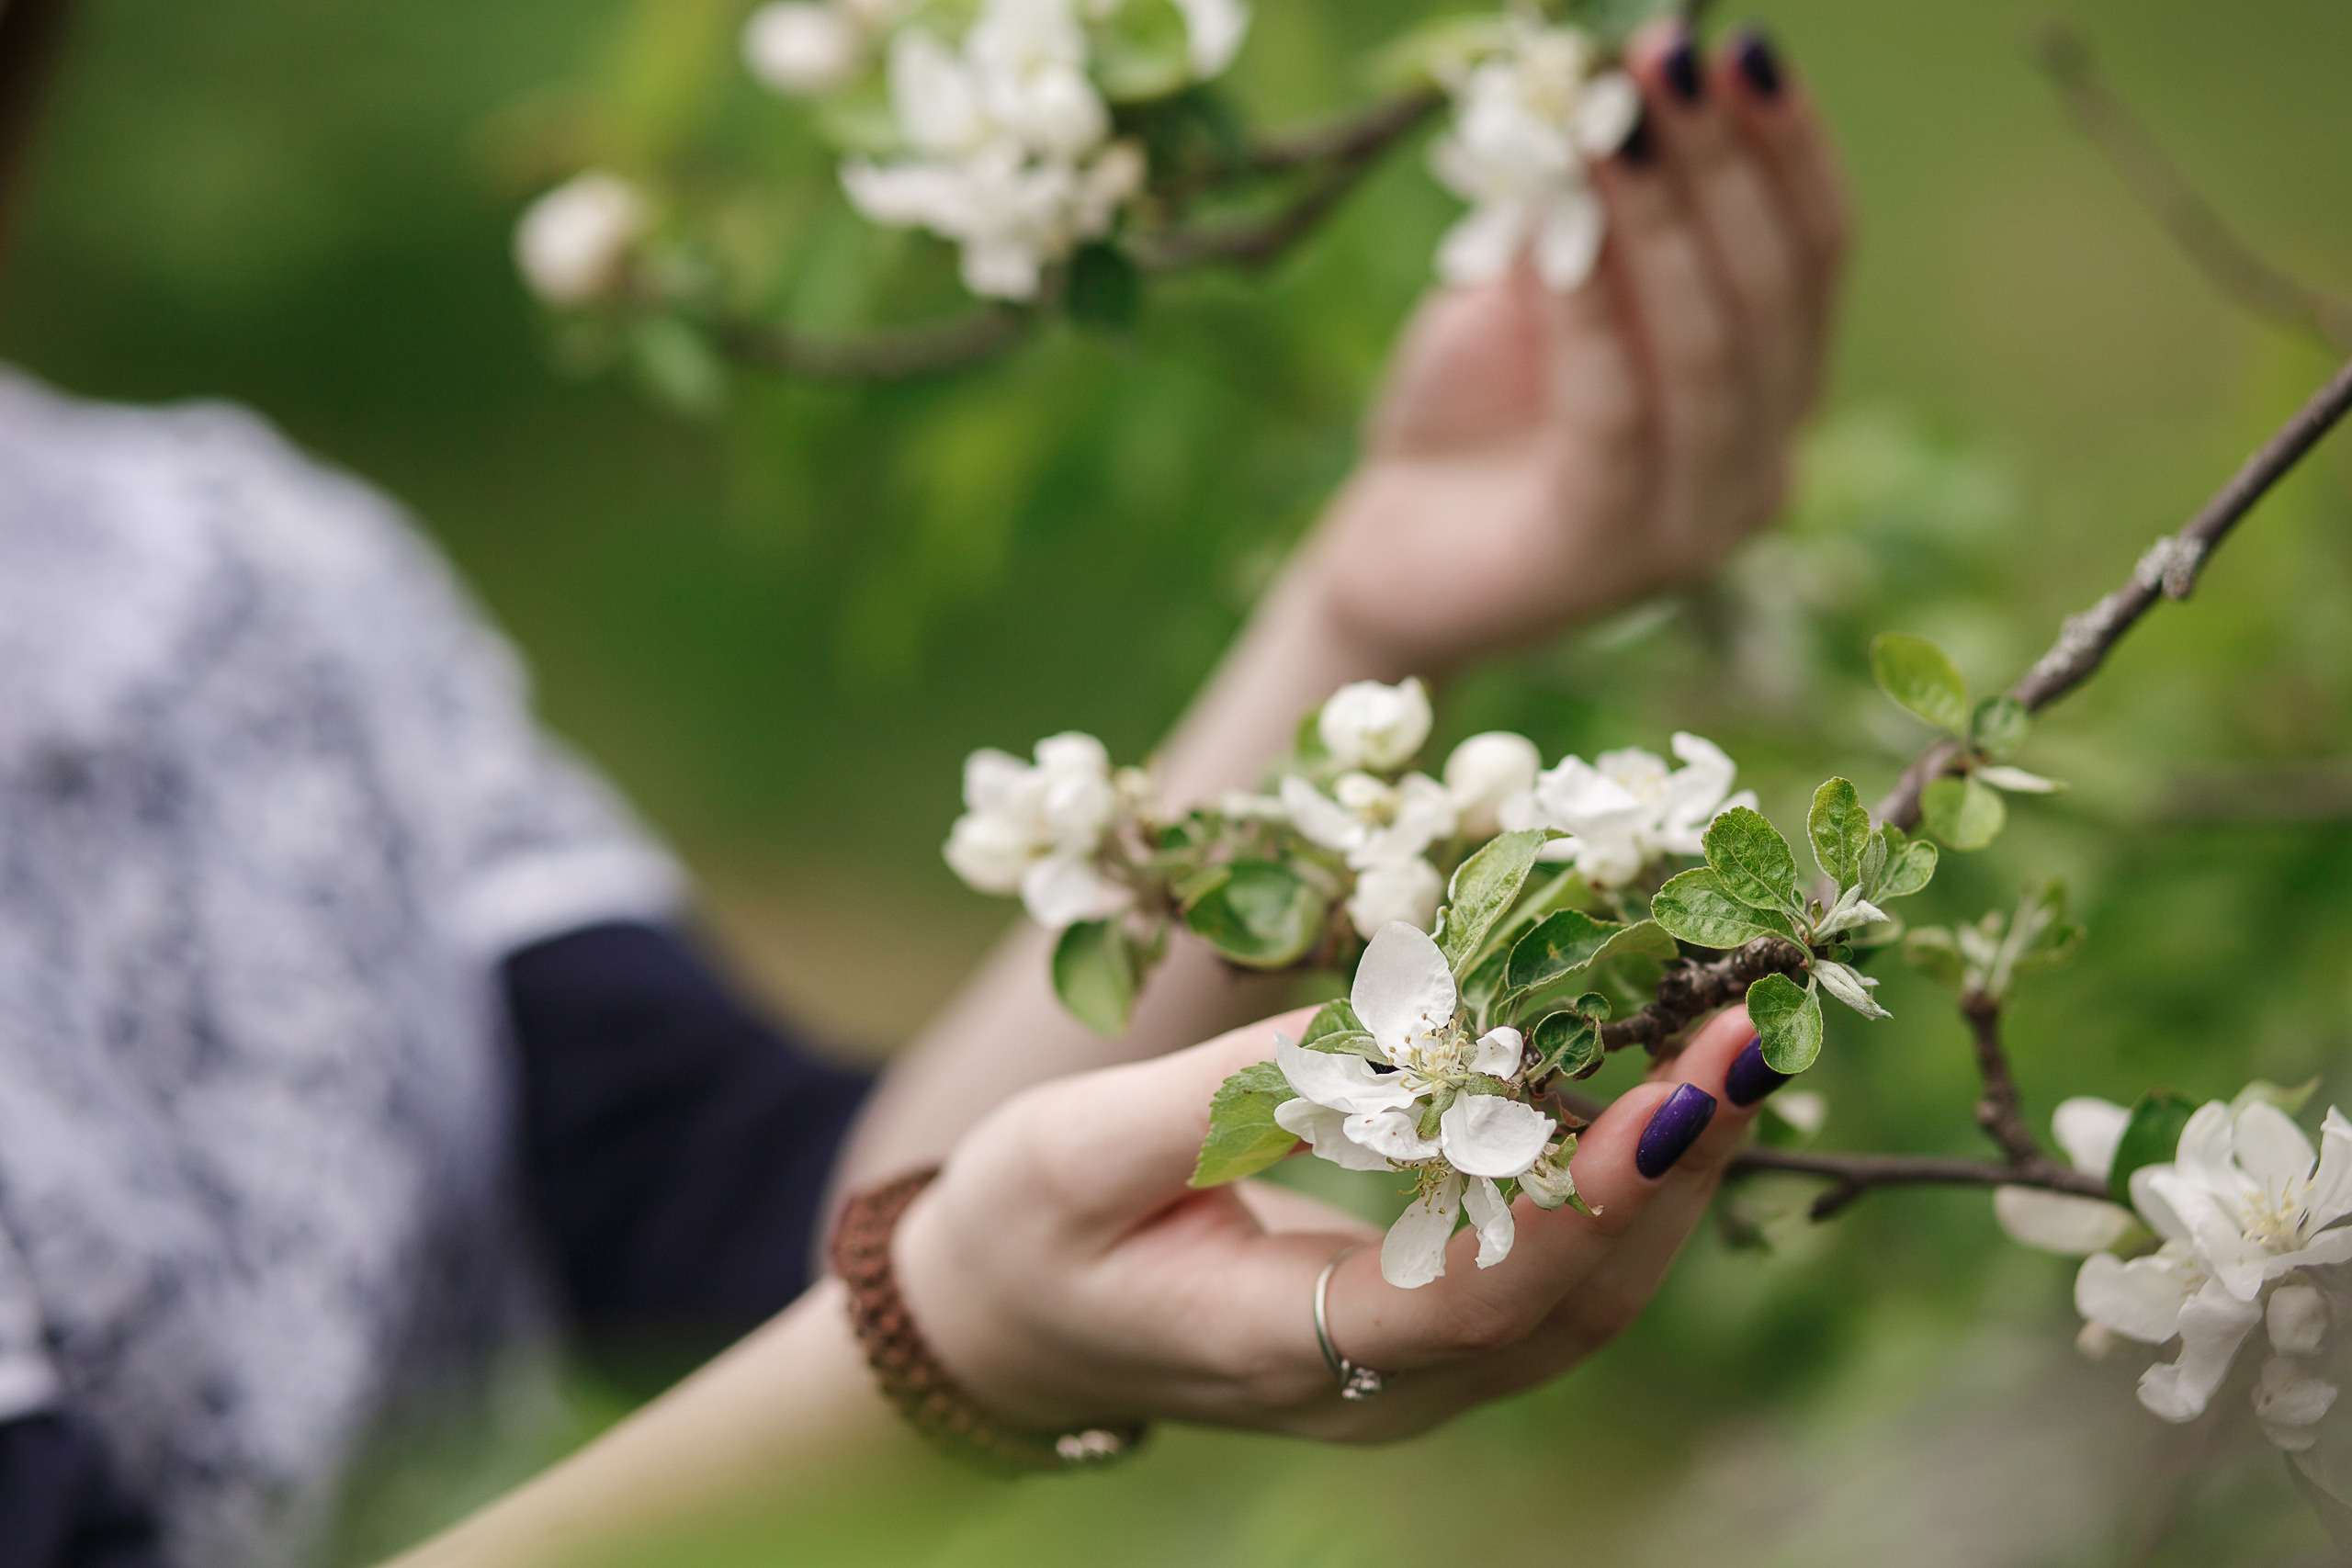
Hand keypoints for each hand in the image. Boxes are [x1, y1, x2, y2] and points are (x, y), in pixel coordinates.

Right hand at [894, 1004, 1769, 1440]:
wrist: (1006, 1329)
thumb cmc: (1026, 1230)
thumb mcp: (1076, 1150)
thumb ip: (1231, 1097)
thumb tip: (1388, 1023)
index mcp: (1275, 1346)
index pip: (1472, 1294)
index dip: (1583, 1196)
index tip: (1670, 1086)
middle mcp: (1372, 1389)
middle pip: (1569, 1305)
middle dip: (1673, 1169)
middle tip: (1747, 1031)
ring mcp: (1407, 1375)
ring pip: (1582, 1300)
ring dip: (1668, 1176)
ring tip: (1732, 1047)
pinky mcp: (1421, 1336)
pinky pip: (1551, 1276)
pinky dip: (1616, 1185)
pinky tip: (1648, 1089)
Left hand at [1298, 25, 1851, 671]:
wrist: (1385, 562)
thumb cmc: (1467, 418)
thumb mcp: (1533, 295)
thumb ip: (1586, 222)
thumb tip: (1616, 95)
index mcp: (1771, 389)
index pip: (1815, 254)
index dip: (1786, 144)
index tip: (1736, 42)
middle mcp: (1762, 461)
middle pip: (1773, 290)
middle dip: (1724, 159)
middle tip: (1666, 56)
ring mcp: (1698, 520)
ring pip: (1711, 348)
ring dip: (1663, 220)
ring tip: (1611, 119)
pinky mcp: (1612, 554)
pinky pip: (1619, 412)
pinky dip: (1591, 313)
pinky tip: (1558, 235)